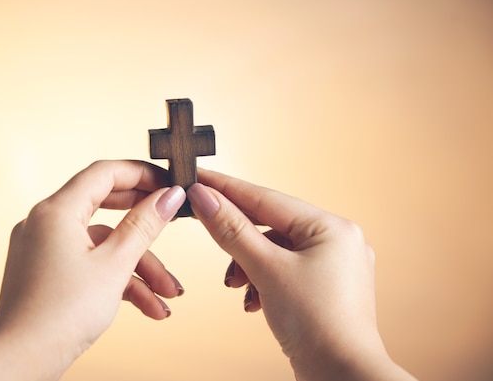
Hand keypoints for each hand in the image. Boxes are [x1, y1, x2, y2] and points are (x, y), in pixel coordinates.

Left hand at [0, 160, 185, 380]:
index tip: (168, 183)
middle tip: (172, 221)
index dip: (141, 174)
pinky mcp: (47, 270)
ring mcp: (45, 247)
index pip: (104, 173)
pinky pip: (89, 263)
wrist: (21, 361)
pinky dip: (117, 280)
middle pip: (105, 206)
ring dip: (138, 268)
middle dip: (144, 225)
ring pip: (103, 244)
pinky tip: (148, 306)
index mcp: (57, 211)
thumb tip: (168, 195)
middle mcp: (46, 222)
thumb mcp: (115, 265)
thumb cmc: (60, 315)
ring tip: (168, 295)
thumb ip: (144, 225)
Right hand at [187, 169, 416, 380]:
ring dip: (248, 265)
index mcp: (331, 227)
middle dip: (238, 239)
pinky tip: (253, 300)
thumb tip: (204, 199)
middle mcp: (337, 241)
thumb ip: (233, 231)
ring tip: (237, 286)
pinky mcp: (324, 289)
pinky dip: (263, 280)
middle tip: (209, 235)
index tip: (198, 180)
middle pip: (271, 225)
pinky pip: (284, 271)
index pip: (266, 198)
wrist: (343, 379)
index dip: (227, 189)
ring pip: (275, 250)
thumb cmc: (319, 326)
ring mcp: (333, 266)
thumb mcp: (267, 270)